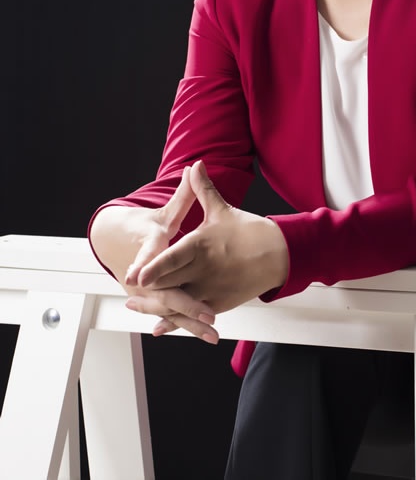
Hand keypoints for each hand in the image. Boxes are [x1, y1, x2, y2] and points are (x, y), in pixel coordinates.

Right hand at [91, 174, 218, 343]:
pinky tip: (198, 335)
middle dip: (182, 303)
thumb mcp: (166, 211)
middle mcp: (146, 271)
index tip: (141, 276)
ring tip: (212, 330)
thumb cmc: (147, 226)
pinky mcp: (157, 298)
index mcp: (149, 244)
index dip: (148, 265)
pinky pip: (168, 314)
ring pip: (168, 306)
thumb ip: (186, 193)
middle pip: (163, 289)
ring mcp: (150, 288)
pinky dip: (179, 325)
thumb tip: (196, 166)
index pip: (150, 255)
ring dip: (187, 320)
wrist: (117, 242)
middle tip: (205, 312)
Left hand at [125, 161, 288, 334]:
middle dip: (148, 286)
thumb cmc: (250, 231)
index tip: (137, 276)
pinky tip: (158, 326)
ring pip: (178, 303)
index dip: (154, 268)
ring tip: (133, 304)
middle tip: (127, 283)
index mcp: (202, 245)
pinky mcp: (218, 303)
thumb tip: (195, 165)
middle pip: (169, 282)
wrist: (279, 255)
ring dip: (154, 306)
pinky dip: (174, 322)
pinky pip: (192, 316)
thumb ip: (202, 190)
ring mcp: (211, 289)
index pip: (174, 259)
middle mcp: (204, 270)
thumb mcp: (222, 209)